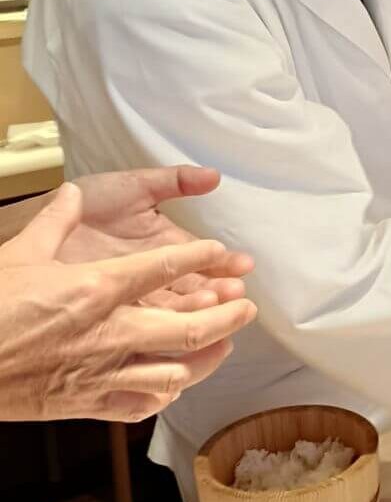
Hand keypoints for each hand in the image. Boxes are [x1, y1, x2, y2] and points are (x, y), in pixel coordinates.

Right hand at [0, 184, 257, 421]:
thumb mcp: (19, 253)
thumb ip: (54, 220)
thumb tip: (70, 193)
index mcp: (97, 288)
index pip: (167, 267)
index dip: (204, 258)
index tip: (222, 253)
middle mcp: (111, 332)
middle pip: (191, 327)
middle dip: (228, 316)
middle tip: (247, 307)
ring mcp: (103, 372)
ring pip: (177, 371)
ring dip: (208, 358)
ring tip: (224, 345)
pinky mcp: (88, 404)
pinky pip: (143, 404)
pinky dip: (165, 394)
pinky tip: (175, 383)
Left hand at [59, 167, 253, 310]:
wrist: (37, 227)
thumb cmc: (85, 206)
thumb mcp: (132, 187)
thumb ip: (174, 182)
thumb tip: (214, 175)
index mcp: (166, 247)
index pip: (202, 258)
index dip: (223, 262)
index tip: (242, 265)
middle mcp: (156, 276)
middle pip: (195, 288)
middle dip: (219, 289)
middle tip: (235, 291)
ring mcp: (136, 298)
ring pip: (175, 309)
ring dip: (199, 309)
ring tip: (213, 304)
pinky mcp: (115, 316)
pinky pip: (144, 326)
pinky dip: (164, 326)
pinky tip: (179, 326)